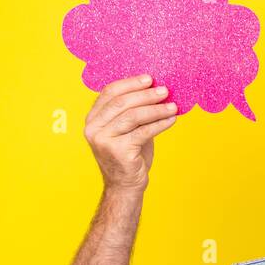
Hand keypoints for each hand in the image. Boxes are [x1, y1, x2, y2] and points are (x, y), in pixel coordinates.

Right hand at [83, 73, 177, 193]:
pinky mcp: (118, 151)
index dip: (130, 83)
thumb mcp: (127, 129)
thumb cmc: (129, 155)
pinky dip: (160, 124)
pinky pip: (143, 132)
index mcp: (92, 118)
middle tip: (164, 90)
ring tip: (172, 105)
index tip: (150, 79)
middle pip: (121, 102)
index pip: (109, 92)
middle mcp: (93, 128)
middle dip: (145, 94)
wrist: (125, 185)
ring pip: (132, 116)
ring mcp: (104, 140)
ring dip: (155, 109)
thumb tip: (156, 89)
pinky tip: (172, 119)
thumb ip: (133, 111)